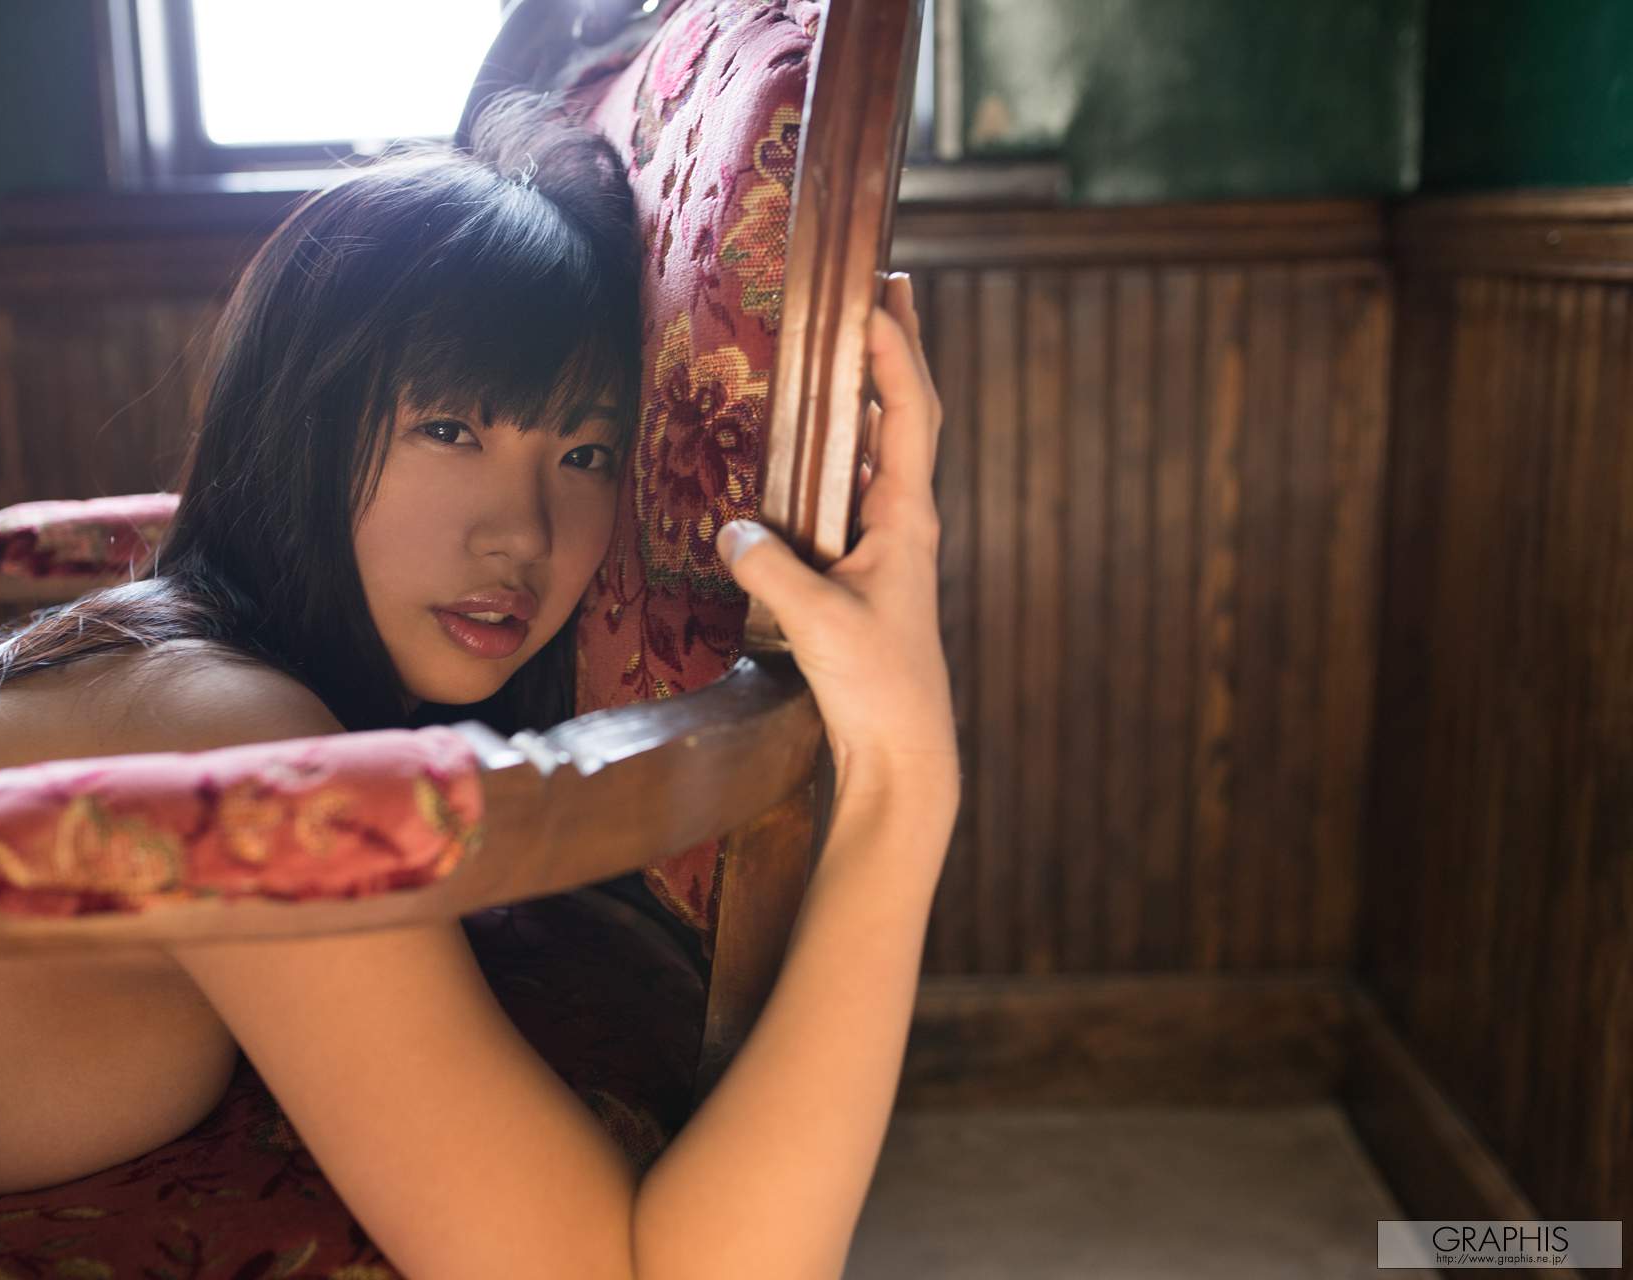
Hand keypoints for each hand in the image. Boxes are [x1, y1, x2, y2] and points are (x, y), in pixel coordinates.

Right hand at [717, 273, 958, 811]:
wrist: (902, 750)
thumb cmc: (875, 685)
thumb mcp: (817, 622)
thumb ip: (772, 570)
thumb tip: (730, 530)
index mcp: (906, 520)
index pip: (908, 415)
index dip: (895, 353)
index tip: (878, 296)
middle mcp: (905, 523)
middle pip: (907, 415)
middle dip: (899, 349)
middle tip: (888, 288)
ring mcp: (890, 546)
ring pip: (885, 451)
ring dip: (875, 393)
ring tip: (856, 344)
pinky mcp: (867, 572)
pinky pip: (857, 490)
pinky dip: (847, 448)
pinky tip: (824, 445)